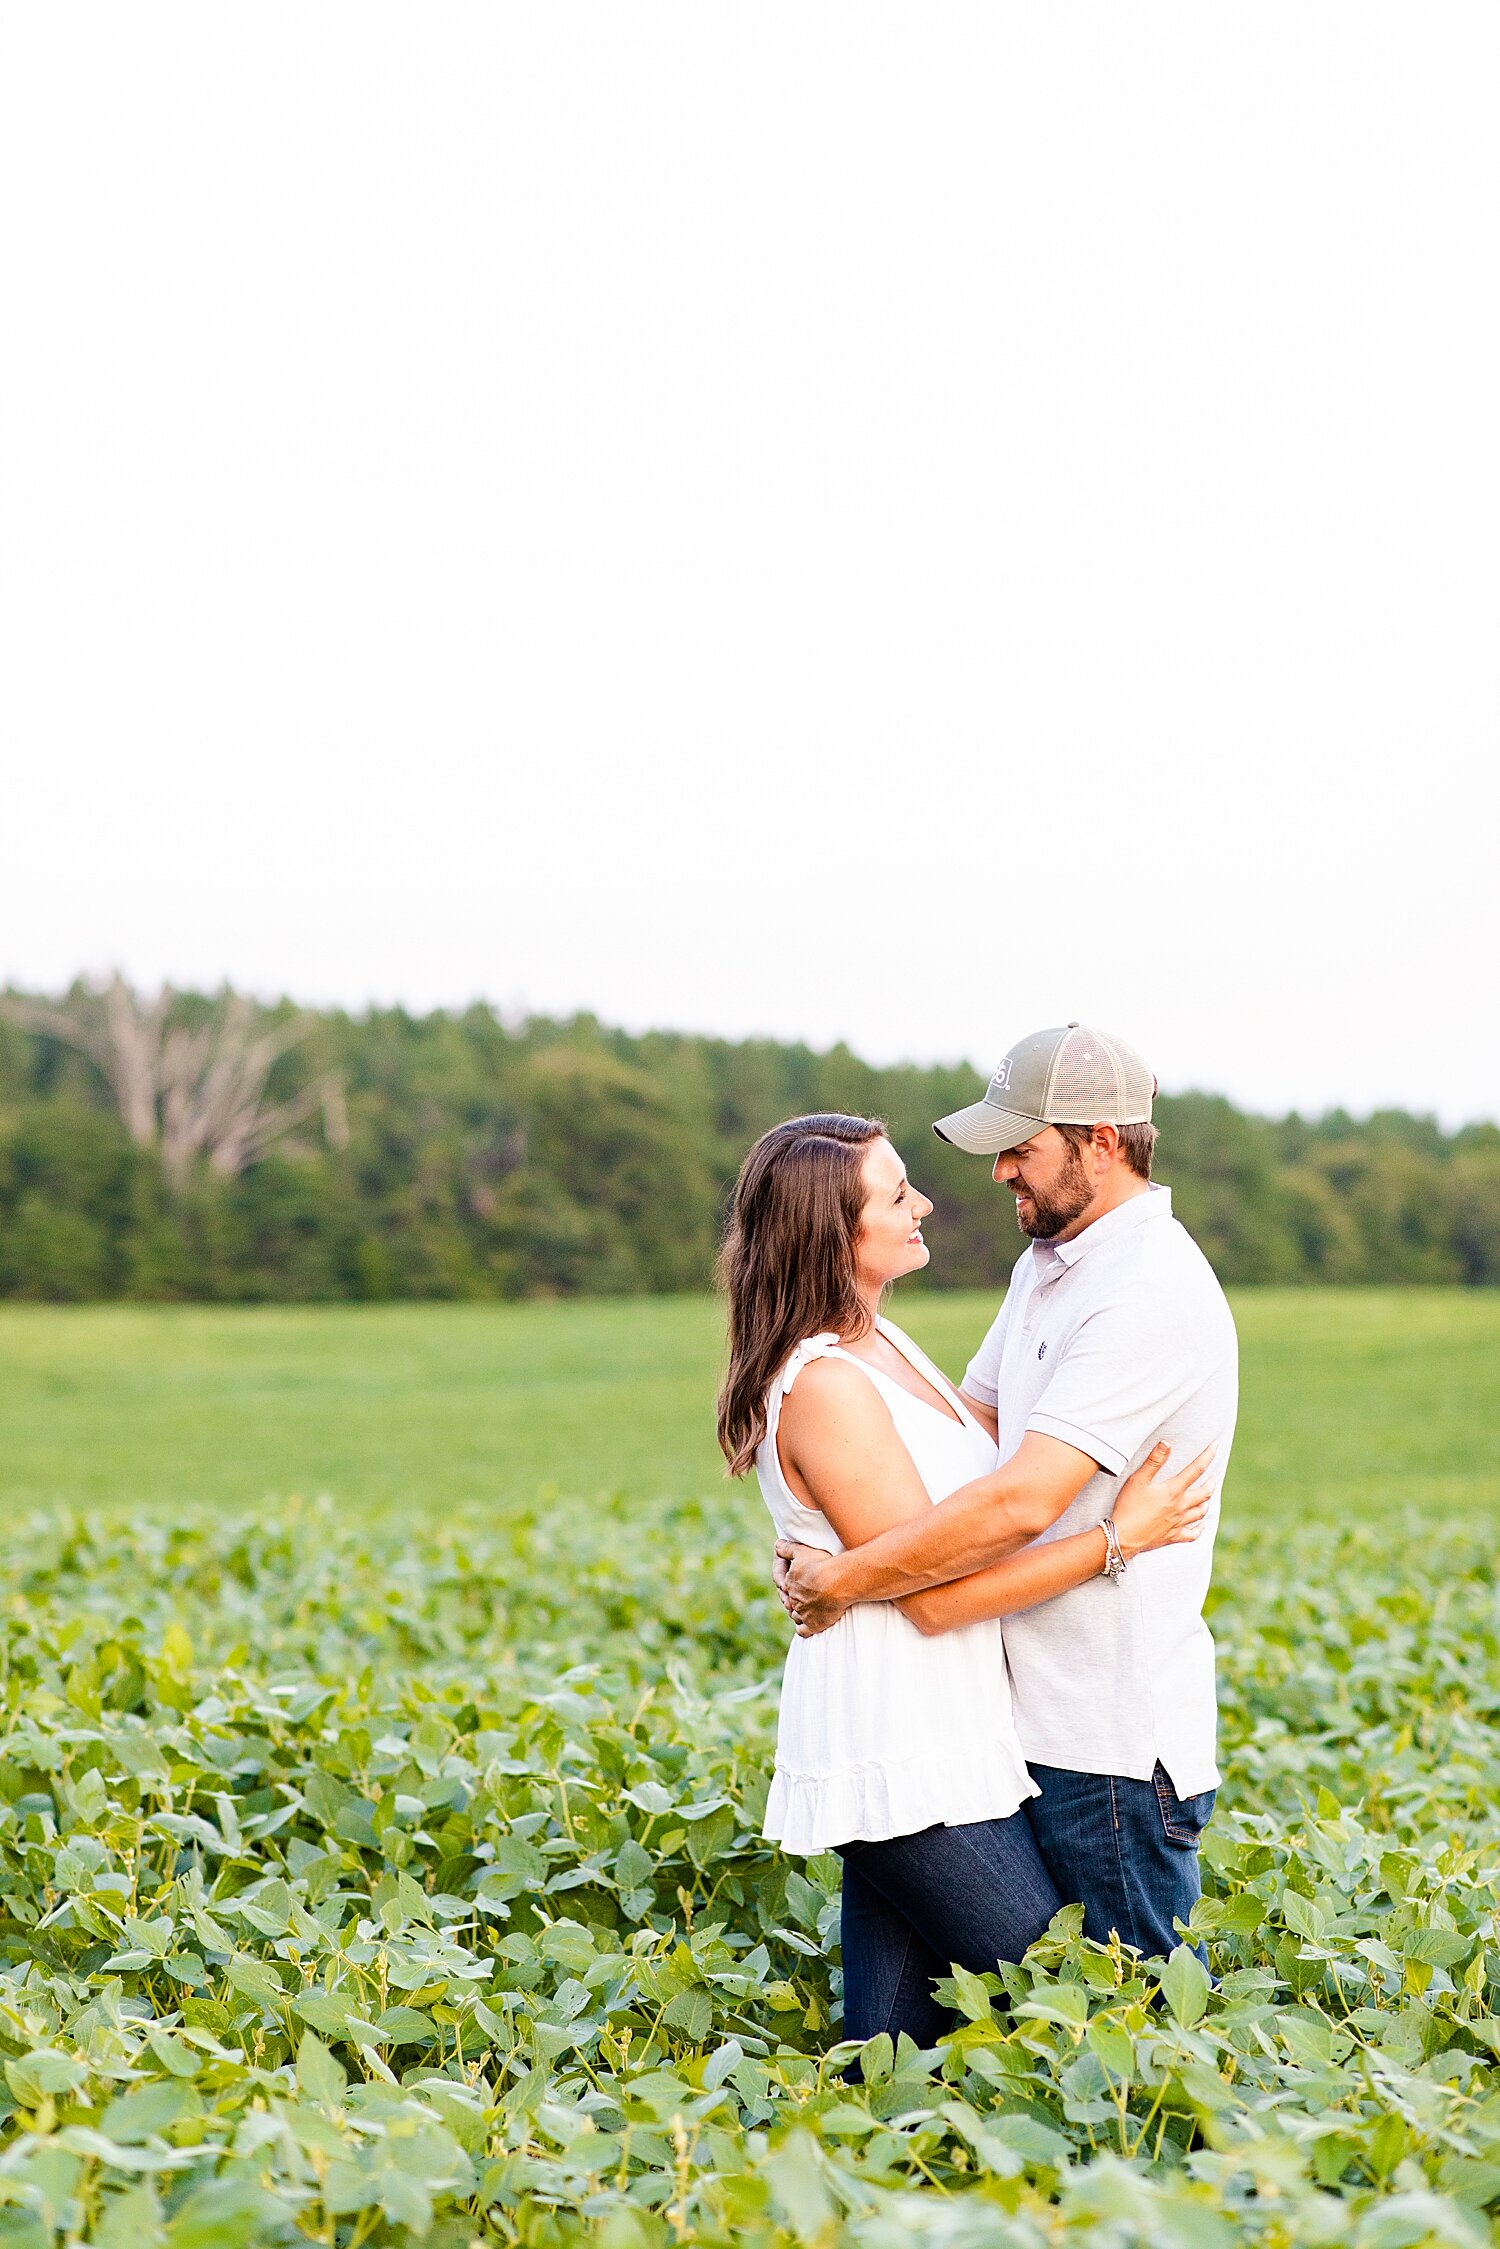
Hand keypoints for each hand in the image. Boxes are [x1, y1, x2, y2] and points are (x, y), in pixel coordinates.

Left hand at [773, 1540, 850, 1636]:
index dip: (789, 1585)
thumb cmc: (822, 1564)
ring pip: (795, 1616)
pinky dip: (804, 1628)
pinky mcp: (812, 1625)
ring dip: (798, 1614)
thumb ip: (787, 1548)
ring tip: (806, 1610)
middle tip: (803, 1597)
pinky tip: (809, 1625)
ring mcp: (802, 1613)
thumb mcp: (802, 1550)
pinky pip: (803, 1631)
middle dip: (794, 1600)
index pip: (784, 1586)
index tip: (796, 1584)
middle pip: (790, 1602)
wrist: (838, 1582)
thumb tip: (776, 1545)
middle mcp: (793, 1600)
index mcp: (788, 1583)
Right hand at [1111, 1441, 1215, 1560]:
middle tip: (1213, 1476)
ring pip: (1201, 1511)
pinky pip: (1193, 1534)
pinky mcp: (1173, 1536)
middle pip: (1205, 1492)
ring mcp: (1179, 1523)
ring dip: (1207, 1502)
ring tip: (1207, 1496)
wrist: (1123, 1537)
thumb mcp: (1138, 1480)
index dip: (1207, 1455)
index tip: (1215, 1446)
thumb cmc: (1129, 1507)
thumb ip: (1153, 1461)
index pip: (1196, 1469)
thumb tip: (1166, 1443)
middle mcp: (1180, 1506)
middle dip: (1211, 1482)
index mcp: (1173, 1491)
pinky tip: (1200, 1525)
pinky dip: (1199, 1528)